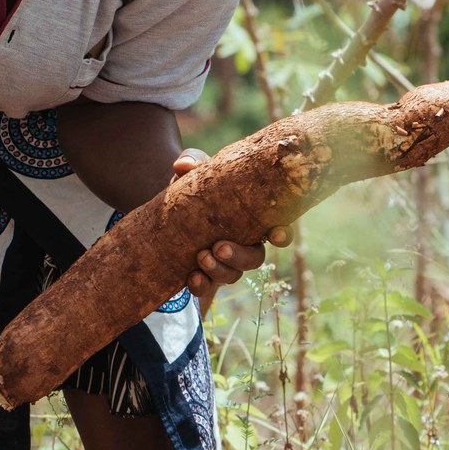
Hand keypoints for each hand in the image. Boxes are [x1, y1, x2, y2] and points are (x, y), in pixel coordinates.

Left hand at [171, 149, 293, 311]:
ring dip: (219, 270)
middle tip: (219, 247)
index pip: (276, 229)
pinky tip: (190, 277)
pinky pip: (208, 288)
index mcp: (251, 219)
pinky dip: (201, 285)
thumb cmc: (194, 188)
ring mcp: (225, 263)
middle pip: (255, 259)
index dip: (281, 234)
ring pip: (233, 275)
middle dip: (240, 256)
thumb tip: (184, 165)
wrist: (166, 213)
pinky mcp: (205, 275)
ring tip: (200, 257)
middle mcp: (244, 244)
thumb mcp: (194, 173)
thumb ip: (193, 162)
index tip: (275, 233)